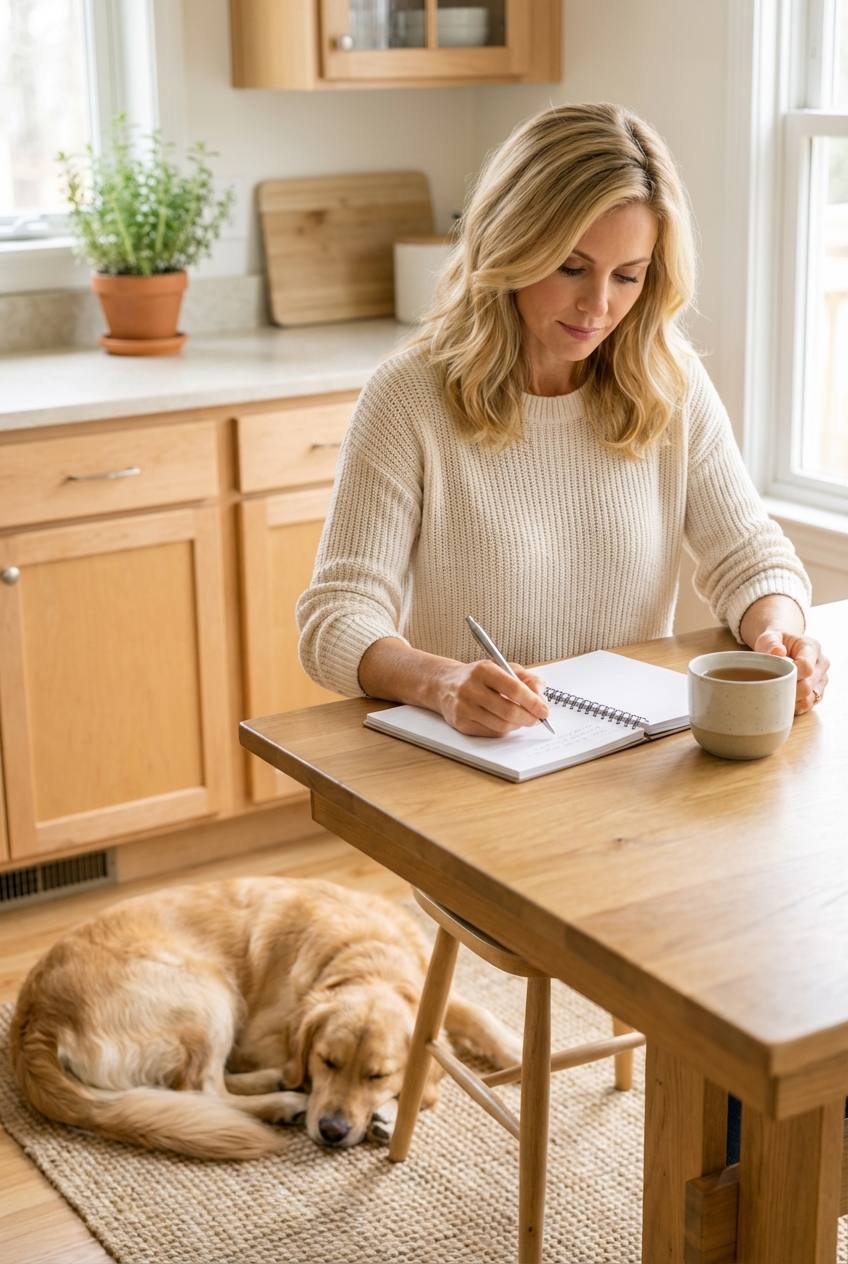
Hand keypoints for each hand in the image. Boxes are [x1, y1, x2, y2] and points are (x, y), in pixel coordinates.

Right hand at [435, 659, 550, 736]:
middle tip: (538, 719)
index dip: (533, 702)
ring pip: (500, 725)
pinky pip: (490, 732)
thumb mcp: (502, 667)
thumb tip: (540, 696)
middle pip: (507, 711)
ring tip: (524, 720)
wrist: (444, 684)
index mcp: (483, 670)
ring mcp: (463, 707)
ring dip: (518, 725)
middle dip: (529, 718)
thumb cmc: (478, 676)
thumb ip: (526, 678)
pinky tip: (507, 722)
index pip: (514, 688)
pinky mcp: (460, 723)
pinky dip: (505, 730)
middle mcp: (470, 688)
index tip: (544, 710)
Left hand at [753, 630, 828, 714]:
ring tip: (775, 694)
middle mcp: (821, 664)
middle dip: (787, 690)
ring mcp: (821, 679)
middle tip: (769, 688)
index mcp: (812, 647)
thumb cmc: (775, 643)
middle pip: (808, 685)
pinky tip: (782, 701)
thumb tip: (778, 652)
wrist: (782, 648)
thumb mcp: (769, 637)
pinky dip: (794, 706)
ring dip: (791, 700)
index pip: (806, 667)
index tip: (775, 676)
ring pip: (809, 698)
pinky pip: (808, 705)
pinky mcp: (818, 692)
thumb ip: (771, 643)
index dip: (791, 675)